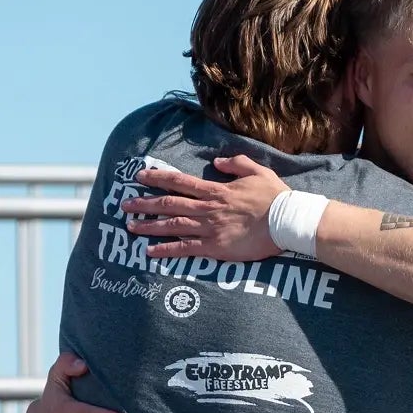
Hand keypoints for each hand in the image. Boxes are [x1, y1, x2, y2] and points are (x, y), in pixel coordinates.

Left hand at [123, 154, 282, 260]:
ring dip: (149, 226)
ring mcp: (210, 228)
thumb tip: (218, 162)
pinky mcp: (216, 247)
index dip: (157, 178)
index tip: (139, 176)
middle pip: (169, 204)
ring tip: (131, 226)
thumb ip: (236, 163)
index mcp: (216, 190)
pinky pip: (185, 248)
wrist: (287, 221)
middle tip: (125, 205)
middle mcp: (207, 208)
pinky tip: (150, 251)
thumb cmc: (275, 197)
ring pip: (172, 225)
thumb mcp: (257, 170)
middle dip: (145, 204)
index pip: (179, 181)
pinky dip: (166, 249)